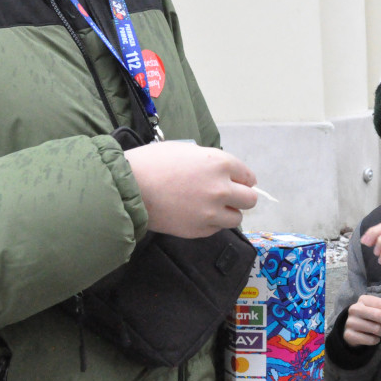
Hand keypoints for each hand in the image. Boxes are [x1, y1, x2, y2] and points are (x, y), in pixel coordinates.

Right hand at [124, 142, 257, 237]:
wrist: (130, 188)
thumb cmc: (153, 162)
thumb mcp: (185, 150)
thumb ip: (209, 162)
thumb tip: (221, 171)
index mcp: (219, 163)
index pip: (248, 176)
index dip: (243, 179)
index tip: (238, 182)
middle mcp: (221, 188)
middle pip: (250, 199)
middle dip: (241, 197)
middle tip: (229, 196)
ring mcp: (212, 212)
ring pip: (237, 217)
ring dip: (228, 212)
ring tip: (212, 208)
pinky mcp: (200, 230)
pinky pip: (217, 228)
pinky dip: (211, 223)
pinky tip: (197, 215)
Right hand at [343, 294, 380, 346]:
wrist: (353, 329)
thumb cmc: (371, 317)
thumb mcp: (378, 309)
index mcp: (363, 299)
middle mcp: (354, 309)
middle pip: (379, 315)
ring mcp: (350, 322)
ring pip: (376, 329)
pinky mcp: (348, 335)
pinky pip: (370, 340)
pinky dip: (376, 340)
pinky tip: (373, 337)